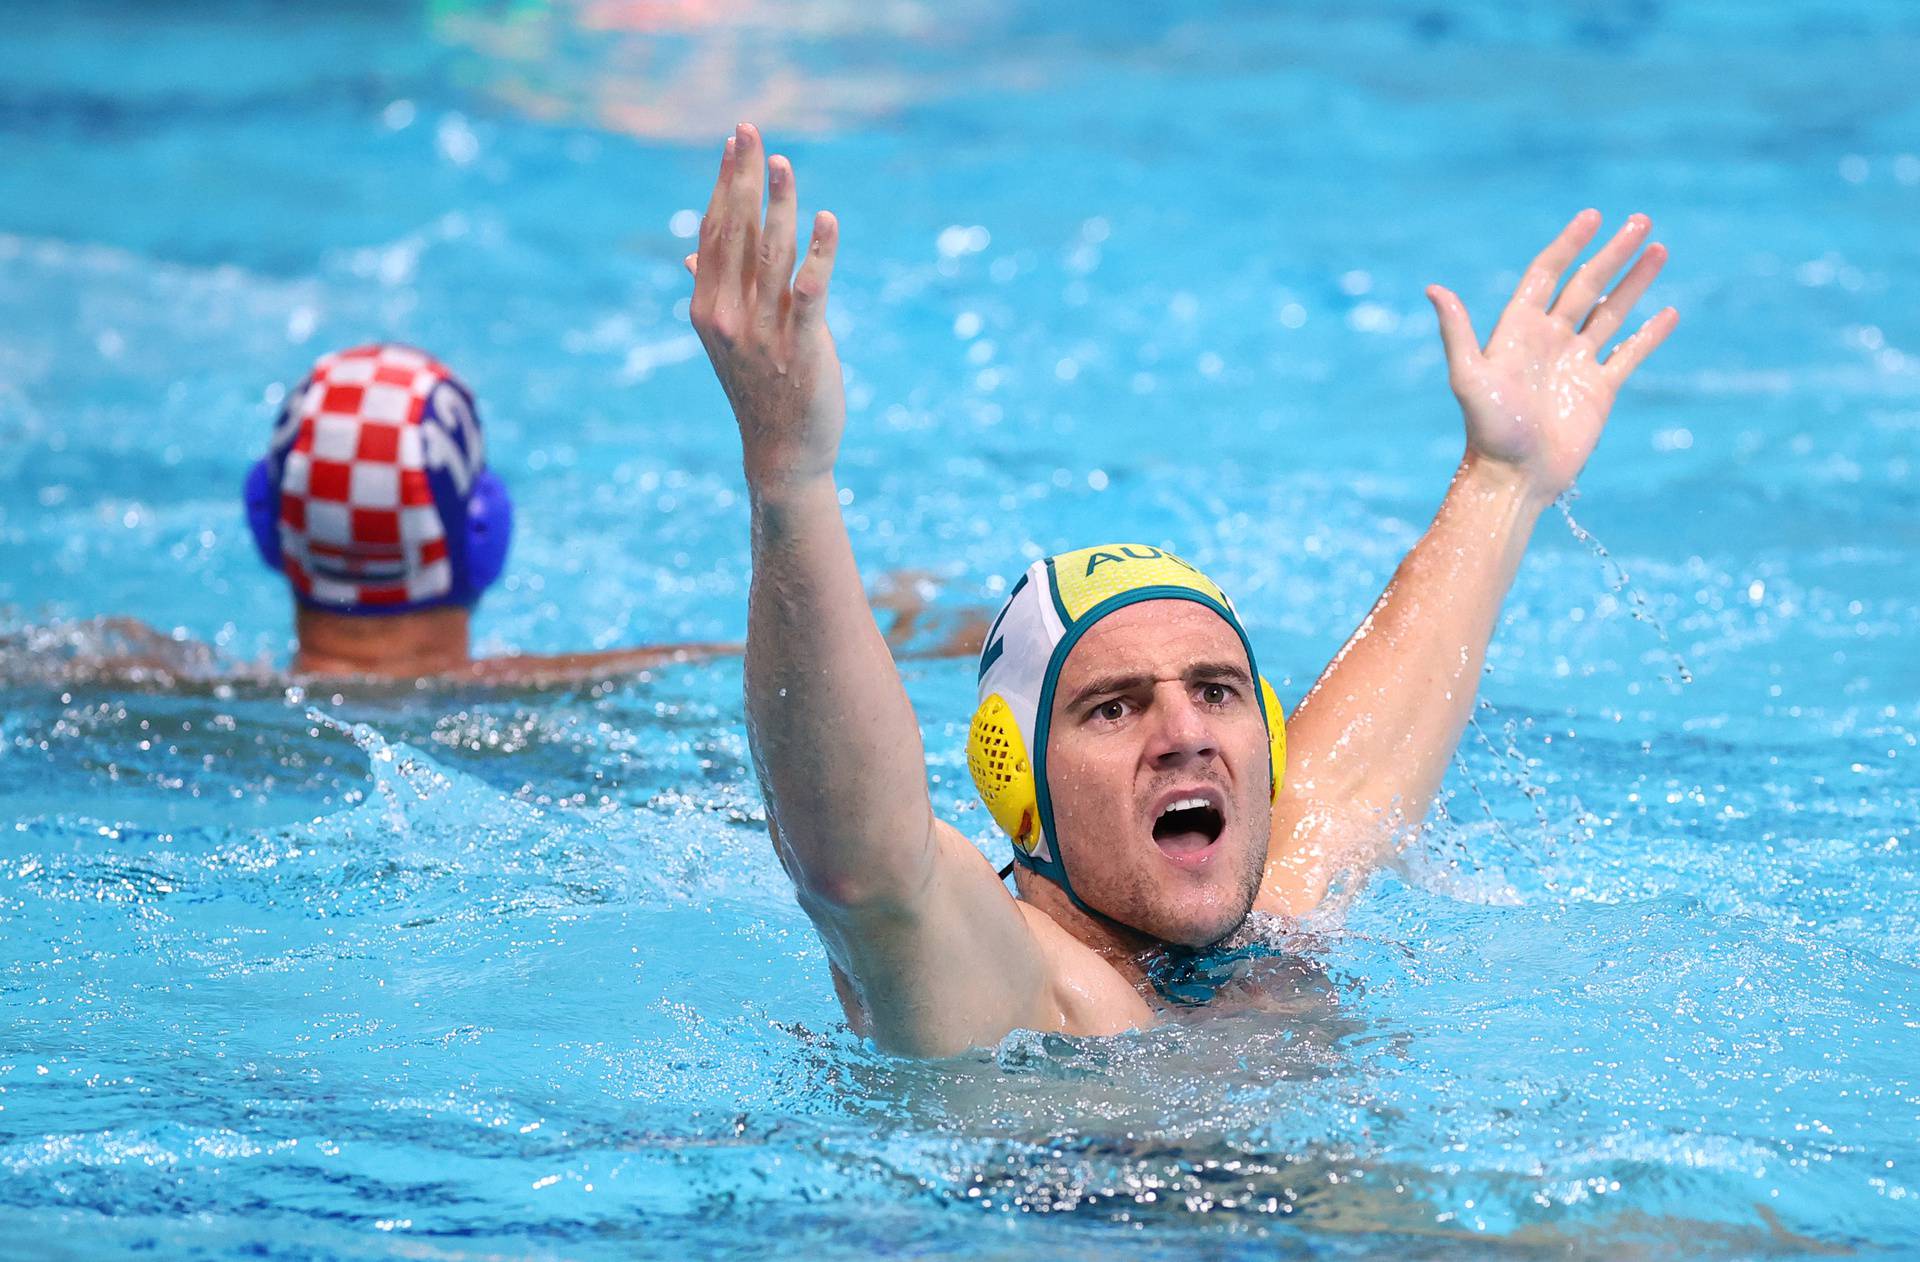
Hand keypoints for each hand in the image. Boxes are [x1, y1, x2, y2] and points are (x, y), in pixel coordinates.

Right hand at [687, 123, 844, 490]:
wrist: (782, 452)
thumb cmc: (759, 390)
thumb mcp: (726, 339)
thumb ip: (713, 291)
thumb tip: (690, 254)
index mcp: (708, 308)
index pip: (716, 232)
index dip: (725, 184)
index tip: (735, 141)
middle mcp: (728, 316)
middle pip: (737, 233)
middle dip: (745, 178)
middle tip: (752, 129)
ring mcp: (764, 333)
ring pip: (772, 254)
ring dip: (779, 204)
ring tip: (785, 163)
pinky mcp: (802, 348)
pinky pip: (811, 291)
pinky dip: (819, 253)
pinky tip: (826, 219)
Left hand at [1427, 210, 1677, 503]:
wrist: (1513, 478)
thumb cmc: (1488, 430)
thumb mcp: (1468, 377)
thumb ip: (1456, 332)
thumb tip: (1433, 288)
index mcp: (1518, 331)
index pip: (1547, 275)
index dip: (1569, 245)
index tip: (1592, 217)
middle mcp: (1548, 341)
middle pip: (1585, 285)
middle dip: (1613, 253)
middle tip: (1642, 221)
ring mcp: (1576, 364)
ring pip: (1611, 312)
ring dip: (1636, 282)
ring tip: (1660, 250)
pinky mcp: (1599, 391)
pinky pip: (1629, 354)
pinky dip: (1650, 334)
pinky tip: (1669, 312)